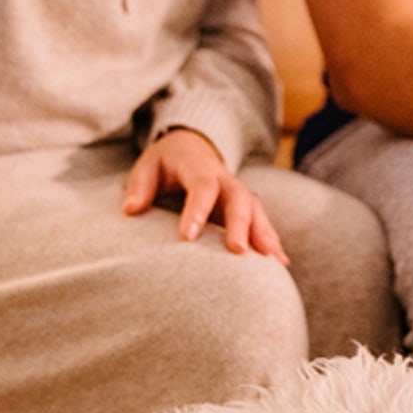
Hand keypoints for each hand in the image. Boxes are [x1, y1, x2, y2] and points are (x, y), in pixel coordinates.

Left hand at [122, 128, 286, 263]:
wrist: (192, 147)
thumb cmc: (166, 162)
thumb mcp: (148, 165)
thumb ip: (140, 186)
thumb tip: (131, 210)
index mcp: (200, 168)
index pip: (202, 187)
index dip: (197, 209)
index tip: (188, 237)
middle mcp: (225, 180)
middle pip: (239, 199)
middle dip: (240, 224)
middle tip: (238, 251)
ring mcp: (239, 194)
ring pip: (257, 212)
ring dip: (265, 235)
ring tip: (273, 263)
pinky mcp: (246, 208)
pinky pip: (262, 223)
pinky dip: (272, 242)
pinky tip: (281, 266)